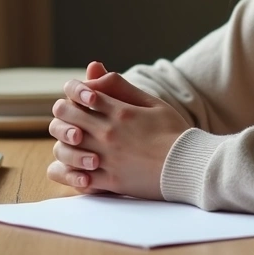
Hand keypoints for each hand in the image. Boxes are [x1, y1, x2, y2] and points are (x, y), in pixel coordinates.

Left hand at [46, 61, 190, 199]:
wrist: (190, 166)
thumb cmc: (174, 132)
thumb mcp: (153, 103)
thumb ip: (123, 87)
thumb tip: (97, 72)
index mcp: (119, 112)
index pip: (81, 93)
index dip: (73, 90)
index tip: (77, 94)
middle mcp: (108, 133)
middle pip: (66, 117)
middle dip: (63, 113)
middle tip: (70, 116)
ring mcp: (107, 158)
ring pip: (65, 148)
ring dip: (64, 143)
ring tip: (73, 142)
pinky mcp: (111, 181)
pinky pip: (79, 179)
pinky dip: (72, 174)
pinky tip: (79, 168)